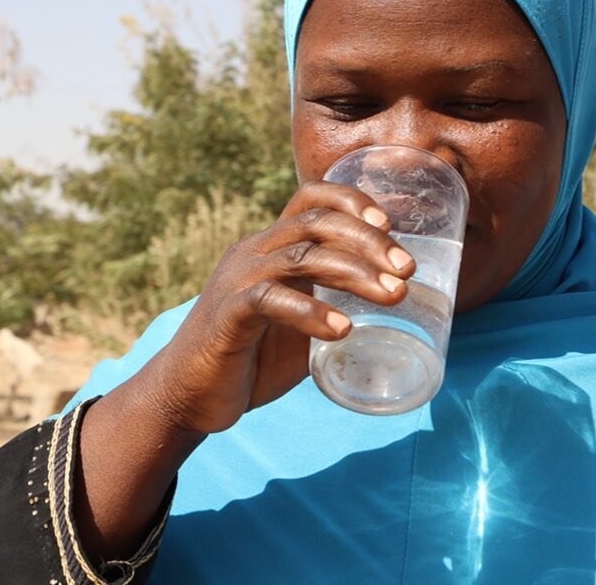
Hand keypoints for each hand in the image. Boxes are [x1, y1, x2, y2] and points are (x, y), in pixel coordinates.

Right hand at [139, 181, 416, 435]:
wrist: (188, 397)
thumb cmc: (251, 360)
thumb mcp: (300, 325)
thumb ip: (332, 308)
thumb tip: (392, 309)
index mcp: (270, 248)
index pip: (310, 198)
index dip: (352, 200)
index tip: (392, 224)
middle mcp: (253, 254)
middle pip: (316, 222)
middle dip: (369, 240)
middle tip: (407, 270)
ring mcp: (237, 282)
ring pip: (301, 256)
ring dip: (354, 272)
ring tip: (393, 296)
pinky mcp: (227, 316)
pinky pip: (270, 300)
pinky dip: (310, 312)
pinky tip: (342, 330)